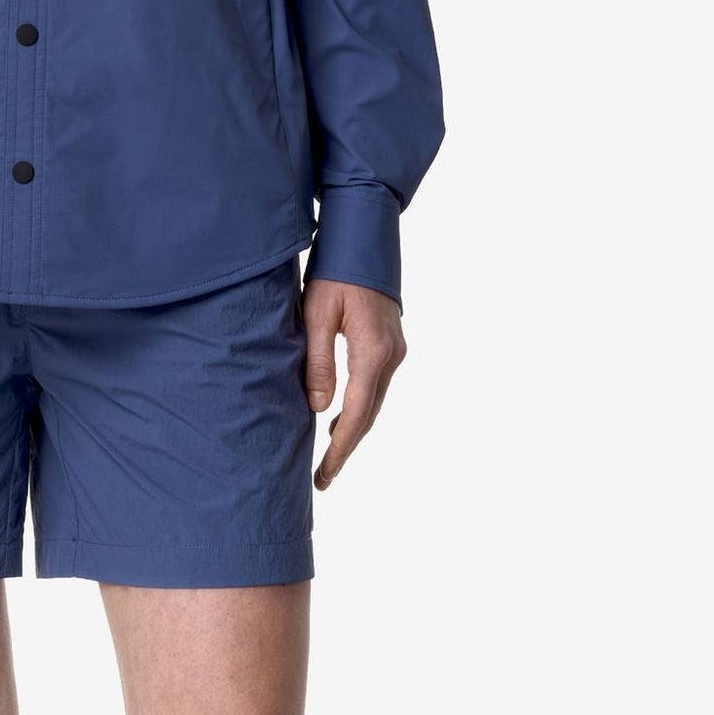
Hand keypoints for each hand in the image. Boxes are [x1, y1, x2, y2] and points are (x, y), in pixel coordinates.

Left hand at [302, 277, 405, 489]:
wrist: (365, 238)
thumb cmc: (336, 271)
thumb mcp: (317, 313)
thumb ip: (319, 362)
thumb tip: (319, 410)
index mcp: (373, 351)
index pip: (357, 413)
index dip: (340, 448)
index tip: (324, 474)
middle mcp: (391, 356)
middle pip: (370, 414)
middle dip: (347, 446)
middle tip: (324, 476)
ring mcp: (396, 350)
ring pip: (375, 401)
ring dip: (354, 427)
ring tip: (329, 454)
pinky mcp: (392, 343)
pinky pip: (377, 385)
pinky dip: (361, 406)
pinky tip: (342, 414)